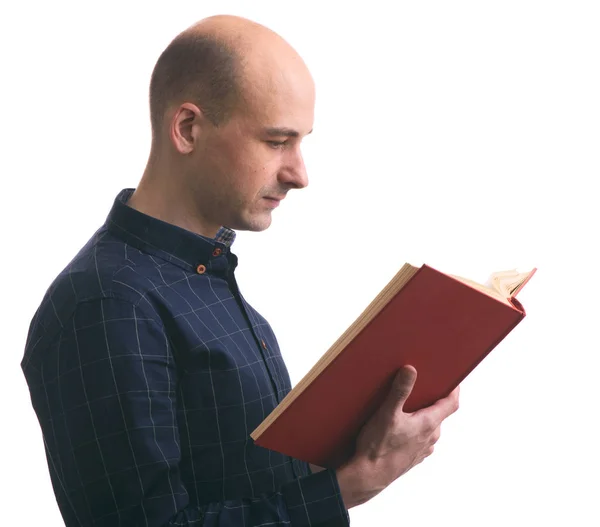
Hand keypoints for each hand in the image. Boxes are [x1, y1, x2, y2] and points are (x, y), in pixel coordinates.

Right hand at [336, 365, 459, 507]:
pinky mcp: (413, 457)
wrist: (368, 477)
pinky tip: (399, 428)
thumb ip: (400, 391)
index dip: (454, 389)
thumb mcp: (387, 413)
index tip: (453, 380)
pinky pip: (420, 439)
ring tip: (406, 408)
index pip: (451, 404)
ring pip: (429, 428)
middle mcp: (430, 437)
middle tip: (420, 388)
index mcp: (428, 424)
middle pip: (439, 414)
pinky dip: (415, 430)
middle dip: (432, 401)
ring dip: (422, 417)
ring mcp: (423, 449)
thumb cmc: (378, 447)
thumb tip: (411, 370)